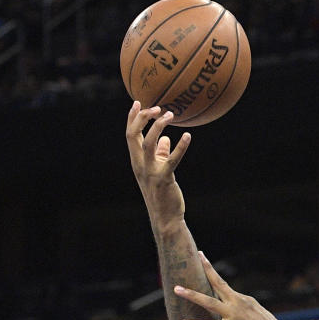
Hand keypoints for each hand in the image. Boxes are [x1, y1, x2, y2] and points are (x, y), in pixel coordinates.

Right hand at [125, 101, 190, 234]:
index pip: (130, 135)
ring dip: (158, 127)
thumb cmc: (163, 193)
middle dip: (142, 118)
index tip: (137, 101)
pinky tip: (188, 136)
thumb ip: (161, 153)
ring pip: (148, 143)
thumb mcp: (160, 170)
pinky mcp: (164, 179)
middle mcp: (140, 164)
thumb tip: (167, 139)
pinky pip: (172, 159)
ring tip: (171, 115)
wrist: (166, 217)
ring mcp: (150, 172)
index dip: (132, 118)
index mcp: (137, 160)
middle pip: (133, 135)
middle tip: (157, 107)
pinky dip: (180, 147)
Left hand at [175, 252, 284, 319]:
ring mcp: (234, 315)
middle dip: (206, 269)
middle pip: (218, 283)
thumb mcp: (263, 317)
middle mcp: (238, 303)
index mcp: (246, 300)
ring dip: (191, 294)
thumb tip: (247, 318)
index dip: (215, 277)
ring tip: (176, 289)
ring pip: (208, 301)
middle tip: (197, 255)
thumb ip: (252, 314)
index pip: (226, 289)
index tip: (207, 265)